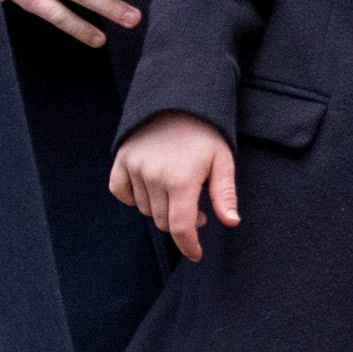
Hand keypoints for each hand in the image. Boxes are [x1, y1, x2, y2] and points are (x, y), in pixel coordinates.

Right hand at [110, 110, 237, 256]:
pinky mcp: (121, 159)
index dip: (189, 246)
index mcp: (181, 180)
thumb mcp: (224, 160)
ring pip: (144, 208)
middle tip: (197, 209)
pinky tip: (150, 190)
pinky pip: (121, 192)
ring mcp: (135, 167)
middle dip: (181, 223)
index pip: (181, 227)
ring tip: (178, 191)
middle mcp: (154, 176)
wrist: (179, 97)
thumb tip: (231, 223)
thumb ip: (225, 194)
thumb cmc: (206, 132)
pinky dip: (132, 197)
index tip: (196, 254)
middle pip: (163, 221)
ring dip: (160, 208)